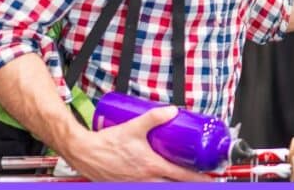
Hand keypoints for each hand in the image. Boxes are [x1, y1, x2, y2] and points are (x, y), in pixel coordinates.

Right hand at [60, 106, 211, 181]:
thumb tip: (173, 110)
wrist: (84, 153)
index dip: (199, 178)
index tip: (210, 176)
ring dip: (172, 184)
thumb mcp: (134, 127)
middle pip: (175, 186)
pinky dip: (157, 185)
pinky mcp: (127, 186)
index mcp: (151, 168)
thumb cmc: (106, 144)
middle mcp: (146, 180)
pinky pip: (147, 188)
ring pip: (162, 188)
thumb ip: (154, 117)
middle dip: (189, 182)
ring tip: (181, 177)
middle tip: (200, 176)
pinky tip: (160, 179)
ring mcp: (137, 186)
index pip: (182, 177)